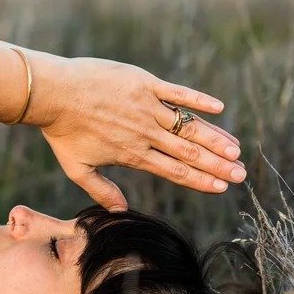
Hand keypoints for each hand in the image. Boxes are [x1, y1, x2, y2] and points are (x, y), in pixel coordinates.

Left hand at [34, 56, 244, 210]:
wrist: (52, 93)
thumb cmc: (61, 131)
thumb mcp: (77, 168)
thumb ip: (101, 190)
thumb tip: (119, 210)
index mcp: (133, 155)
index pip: (175, 171)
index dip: (201, 180)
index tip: (222, 187)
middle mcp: (145, 133)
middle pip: (189, 152)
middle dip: (218, 165)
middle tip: (242, 173)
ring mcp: (146, 107)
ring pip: (188, 126)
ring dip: (215, 138)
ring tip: (236, 149)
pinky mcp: (144, 83)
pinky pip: (177, 93)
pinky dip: (198, 100)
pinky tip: (220, 108)